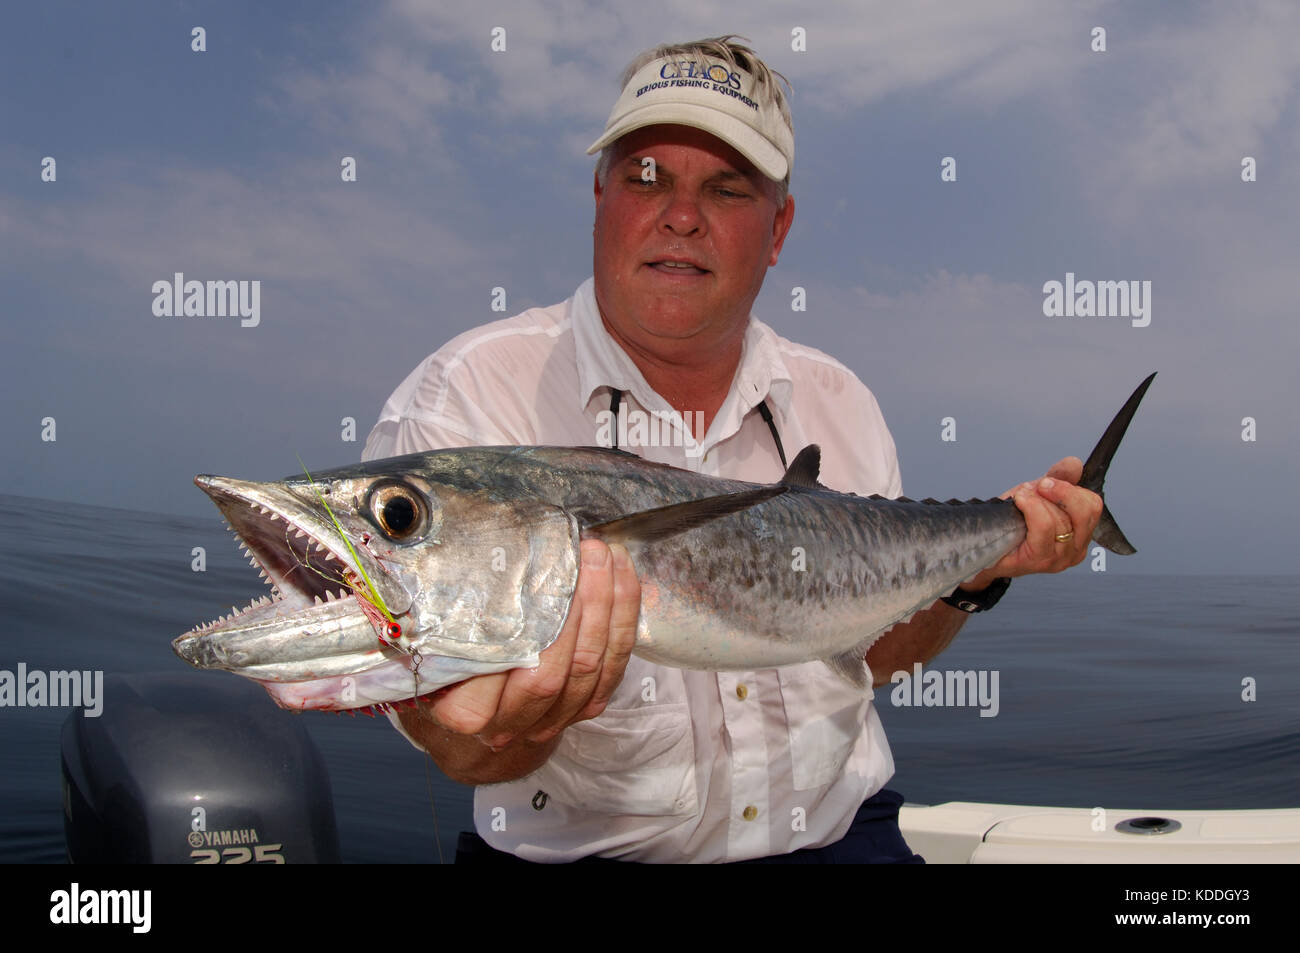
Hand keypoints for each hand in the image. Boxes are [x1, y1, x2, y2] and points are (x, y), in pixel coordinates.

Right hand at [420, 539, 640, 750]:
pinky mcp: (587, 708)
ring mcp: (554, 720)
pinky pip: (614, 666)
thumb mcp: (439, 645)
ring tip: (605, 557)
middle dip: (578, 606)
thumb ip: (456, 621)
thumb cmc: (455, 664)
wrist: (482, 715)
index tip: (540, 571)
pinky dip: (623, 620)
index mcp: (467, 711)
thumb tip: (480, 563)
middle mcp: (511, 723)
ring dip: (607, 606)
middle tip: (586, 554)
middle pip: (552, 671)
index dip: (529, 619)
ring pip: (591, 667)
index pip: (502, 665)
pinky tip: (623, 579)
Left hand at [963, 456, 1101, 589]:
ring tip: (1022, 498)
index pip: (1092, 506)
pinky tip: (1019, 503)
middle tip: (1040, 486)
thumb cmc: (1011, 523)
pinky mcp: (1040, 560)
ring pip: (1060, 519)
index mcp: (1080, 533)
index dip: (1070, 489)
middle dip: (1060, 491)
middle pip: (1085, 512)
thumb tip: (1074, 464)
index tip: (1048, 482)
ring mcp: (1059, 558)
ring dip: (1037, 501)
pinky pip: (1044, 527)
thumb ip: (1058, 478)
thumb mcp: (1037, 494)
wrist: (983, 544)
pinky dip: (1031, 508)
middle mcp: (1075, 550)